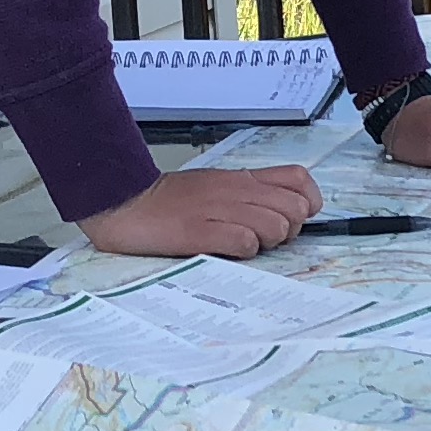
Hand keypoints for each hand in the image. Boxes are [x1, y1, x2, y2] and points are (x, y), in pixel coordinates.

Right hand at [78, 163, 325, 259]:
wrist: (123, 201)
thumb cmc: (168, 201)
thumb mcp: (215, 186)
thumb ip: (248, 194)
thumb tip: (285, 212)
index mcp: (241, 178)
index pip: (299, 180)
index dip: (307, 203)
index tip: (293, 219)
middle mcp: (235, 190)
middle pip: (295, 210)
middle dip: (288, 230)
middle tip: (261, 237)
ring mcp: (218, 210)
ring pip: (276, 227)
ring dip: (265, 243)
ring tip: (239, 244)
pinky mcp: (200, 232)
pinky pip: (245, 243)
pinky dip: (242, 252)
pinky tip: (223, 250)